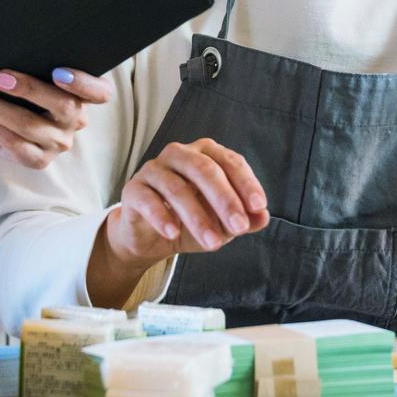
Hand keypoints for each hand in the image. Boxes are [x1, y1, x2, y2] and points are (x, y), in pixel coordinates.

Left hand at [0, 66, 112, 169]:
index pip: (100, 91)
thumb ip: (42, 62)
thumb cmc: (37, 88)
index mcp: (87, 96)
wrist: (28, 125)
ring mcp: (59, 142)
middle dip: (27, 89)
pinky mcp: (39, 160)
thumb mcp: (46, 74)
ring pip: (29, 127)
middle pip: (61, 105)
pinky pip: (14, 146)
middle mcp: (77, 120)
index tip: (58, 72)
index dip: (83, 83)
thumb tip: (8, 40)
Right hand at [106, 138, 269, 269]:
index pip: (229, 162)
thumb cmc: (190, 221)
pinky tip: (173, 233)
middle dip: (225, 199)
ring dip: (197, 217)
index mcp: (205, 153)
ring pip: (177, 187)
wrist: (151, 238)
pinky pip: (148, 199)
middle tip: (239, 227)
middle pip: (204, 169)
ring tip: (213, 243)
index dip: (245, 183)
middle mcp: (179, 154)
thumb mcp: (220, 222)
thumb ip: (243, 218)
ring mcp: (154, 169)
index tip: (258, 207)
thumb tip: (263, 217)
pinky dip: (162, 216)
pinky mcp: (134, 189)